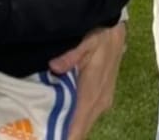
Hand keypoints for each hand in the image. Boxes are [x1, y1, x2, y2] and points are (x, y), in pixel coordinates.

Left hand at [48, 22, 125, 139]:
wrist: (115, 30)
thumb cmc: (100, 36)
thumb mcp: (85, 41)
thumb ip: (70, 56)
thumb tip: (54, 66)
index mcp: (92, 94)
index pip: (78, 127)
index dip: (65, 137)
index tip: (49, 136)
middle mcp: (99, 103)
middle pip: (80, 130)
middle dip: (63, 134)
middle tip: (42, 132)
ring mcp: (103, 101)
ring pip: (84, 124)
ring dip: (69, 128)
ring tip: (47, 127)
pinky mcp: (103, 98)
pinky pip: (87, 116)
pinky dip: (75, 120)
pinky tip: (60, 116)